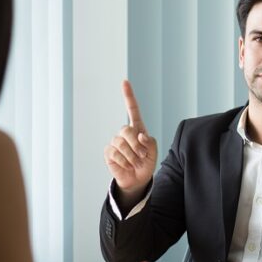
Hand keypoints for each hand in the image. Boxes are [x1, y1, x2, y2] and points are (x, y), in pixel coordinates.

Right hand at [104, 80, 157, 205]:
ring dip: (132, 156)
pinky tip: (126, 166)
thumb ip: (149, 142)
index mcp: (137, 129)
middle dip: (136, 145)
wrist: (138, 179)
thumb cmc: (146, 163)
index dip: (128, 96)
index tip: (124, 82)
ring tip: (136, 163)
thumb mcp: (153, 152)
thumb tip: (140, 135)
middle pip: (127, 130)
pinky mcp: (109, 152)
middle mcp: (125, 133)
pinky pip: (115, 154)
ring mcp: (115, 142)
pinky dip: (124, 162)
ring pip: (121, 143)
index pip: (132, 109)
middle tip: (143, 156)